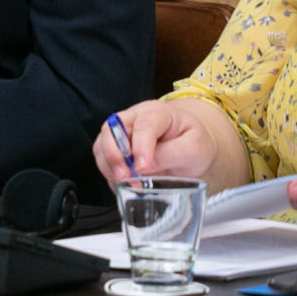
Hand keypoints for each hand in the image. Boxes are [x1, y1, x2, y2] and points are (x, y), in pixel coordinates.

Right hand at [91, 99, 222, 185]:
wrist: (189, 146)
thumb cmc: (193, 144)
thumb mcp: (194, 149)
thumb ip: (171, 154)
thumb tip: (144, 167)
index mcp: (157, 112)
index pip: (144, 125)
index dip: (141, 146)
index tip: (142, 168)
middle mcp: (133, 117)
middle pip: (112, 130)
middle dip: (114, 155)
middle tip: (124, 176)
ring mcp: (120, 131)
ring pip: (102, 144)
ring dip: (109, 166)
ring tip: (125, 183)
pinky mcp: (114, 146)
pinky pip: (102, 157)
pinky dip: (108, 172)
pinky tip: (123, 183)